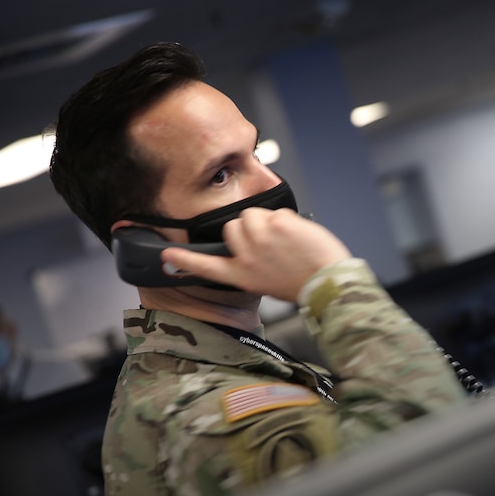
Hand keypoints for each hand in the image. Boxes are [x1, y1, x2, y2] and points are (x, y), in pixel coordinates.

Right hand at [160, 208, 351, 300]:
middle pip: (232, 226)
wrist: (328, 283)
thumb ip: (252, 264)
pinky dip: (287, 220)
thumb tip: (251, 247)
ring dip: (267, 221)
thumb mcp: (267, 282)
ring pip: (252, 214)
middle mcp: (245, 256)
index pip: (205, 266)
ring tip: (285, 241)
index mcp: (241, 275)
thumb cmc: (303, 283)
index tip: (166, 254)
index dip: (184, 259)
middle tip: (272, 245)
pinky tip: (297, 237)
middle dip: (249, 229)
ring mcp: (260, 238)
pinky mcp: (278, 224)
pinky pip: (275, 212)